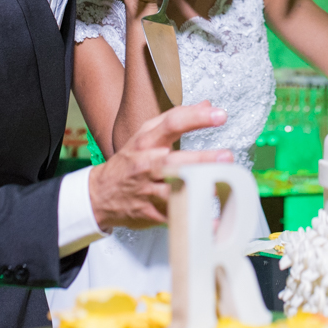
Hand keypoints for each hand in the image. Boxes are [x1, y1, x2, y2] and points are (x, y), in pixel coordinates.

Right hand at [88, 101, 233, 230]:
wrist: (100, 195)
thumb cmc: (129, 162)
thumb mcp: (146, 135)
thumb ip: (176, 119)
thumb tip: (207, 105)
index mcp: (146, 143)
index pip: (172, 124)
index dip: (197, 118)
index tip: (220, 115)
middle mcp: (147, 165)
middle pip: (175, 161)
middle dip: (202, 159)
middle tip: (226, 157)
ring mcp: (148, 191)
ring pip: (175, 191)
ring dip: (200, 190)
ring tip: (223, 187)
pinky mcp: (152, 213)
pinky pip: (177, 216)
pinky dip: (196, 220)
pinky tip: (215, 222)